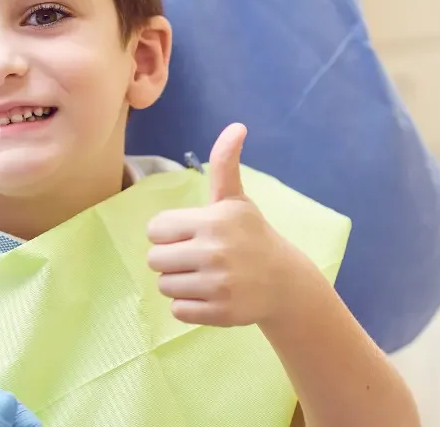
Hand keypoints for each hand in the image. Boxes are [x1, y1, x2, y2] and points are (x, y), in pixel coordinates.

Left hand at [146, 123, 300, 326]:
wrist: (284, 283)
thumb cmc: (251, 235)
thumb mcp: (235, 200)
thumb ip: (225, 164)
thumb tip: (236, 126)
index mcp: (212, 221)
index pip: (155, 230)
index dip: (168, 234)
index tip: (191, 235)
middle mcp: (214, 252)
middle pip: (155, 260)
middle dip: (171, 260)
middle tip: (197, 258)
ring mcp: (218, 285)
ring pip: (164, 286)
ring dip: (179, 283)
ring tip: (205, 277)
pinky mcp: (219, 313)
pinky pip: (177, 310)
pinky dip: (189, 306)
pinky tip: (211, 296)